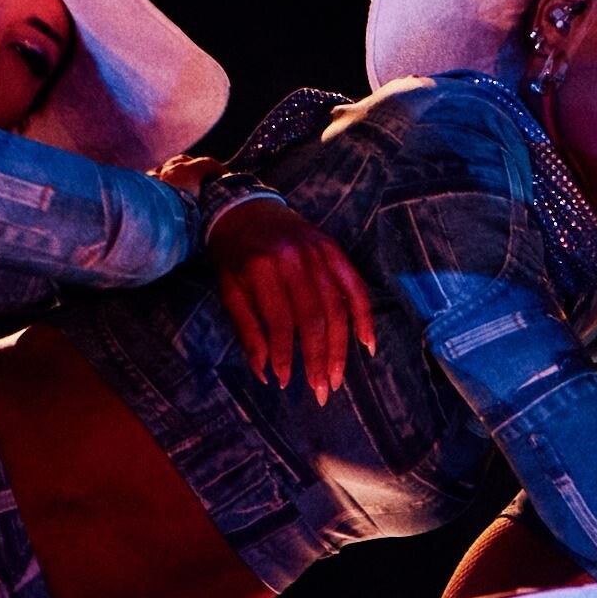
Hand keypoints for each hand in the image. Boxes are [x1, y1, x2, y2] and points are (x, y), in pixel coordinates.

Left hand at [205, 194, 374, 395]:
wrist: (244, 207)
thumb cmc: (233, 254)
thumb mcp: (229, 290)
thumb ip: (248, 330)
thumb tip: (265, 372)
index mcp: (261, 267)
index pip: (279, 320)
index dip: (284, 354)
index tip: (286, 381)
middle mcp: (293, 259)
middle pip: (314, 318)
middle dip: (319, 358)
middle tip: (323, 390)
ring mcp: (318, 252)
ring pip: (337, 308)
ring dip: (340, 347)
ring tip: (337, 377)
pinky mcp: (334, 250)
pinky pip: (356, 287)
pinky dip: (364, 317)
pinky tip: (367, 344)